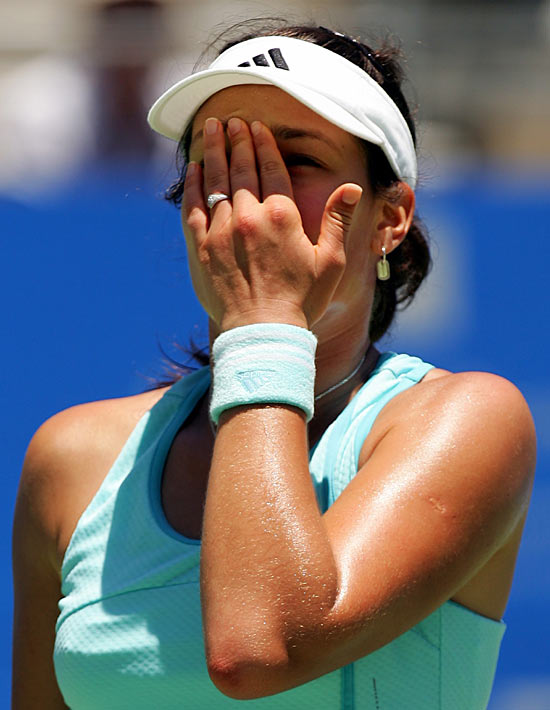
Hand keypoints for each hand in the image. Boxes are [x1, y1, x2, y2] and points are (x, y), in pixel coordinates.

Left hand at [182, 116, 361, 331]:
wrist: (262, 333)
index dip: (263, 144)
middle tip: (231, 120)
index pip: (270, 168)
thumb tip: (351, 188)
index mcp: (282, 216)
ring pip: (216, 181)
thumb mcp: (330, 262)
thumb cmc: (301, 301)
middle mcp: (249, 217)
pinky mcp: (200, 248)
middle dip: (237, 140)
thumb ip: (338, 221)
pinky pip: (193, 206)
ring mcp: (221, 231)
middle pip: (241, 168)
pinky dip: (193, 184)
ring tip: (213, 129)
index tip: (256, 126)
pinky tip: (195, 168)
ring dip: (215, 152)